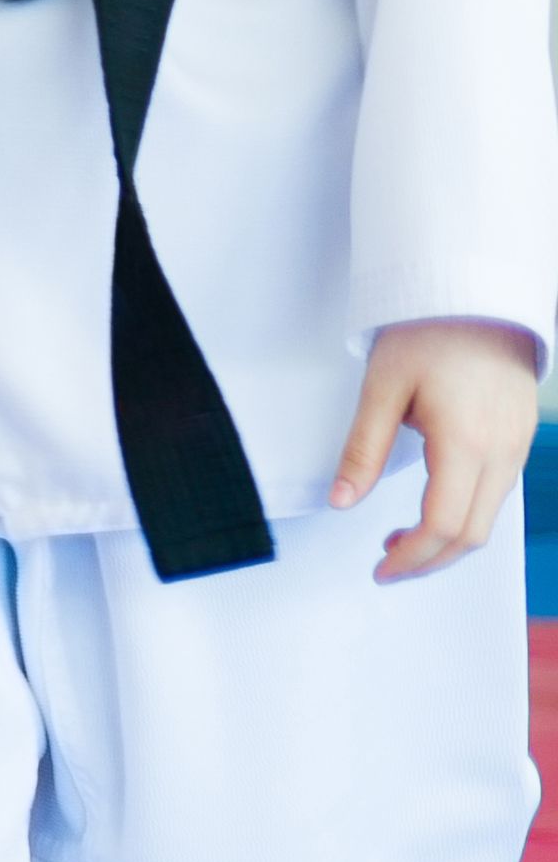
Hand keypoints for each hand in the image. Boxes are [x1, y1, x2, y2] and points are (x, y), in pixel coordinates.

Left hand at [340, 318, 540, 580]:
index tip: (380, 569)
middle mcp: (502, 452)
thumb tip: (341, 502)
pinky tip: (433, 510)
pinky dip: (466, 515)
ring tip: (401, 540)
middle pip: (472, 534)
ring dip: (448, 541)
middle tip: (386, 564)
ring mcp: (518, 445)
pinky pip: (498, 494)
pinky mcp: (521, 436)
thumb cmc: (429, 333)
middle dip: (429, 561)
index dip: (411, 558)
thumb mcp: (382, 389)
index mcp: (466, 444)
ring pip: (490, 518)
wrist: (480, 293)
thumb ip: (362, 450)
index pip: (444, 526)